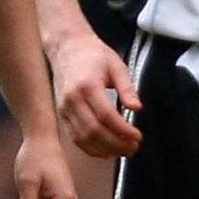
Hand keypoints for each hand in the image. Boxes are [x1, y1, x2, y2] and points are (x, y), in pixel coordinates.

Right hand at [51, 33, 141, 157]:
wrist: (67, 48)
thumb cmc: (91, 54)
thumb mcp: (116, 66)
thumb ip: (127, 88)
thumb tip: (137, 108)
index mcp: (87, 86)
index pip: (106, 116)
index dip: (123, 130)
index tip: (137, 136)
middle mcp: (72, 99)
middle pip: (94, 131)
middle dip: (116, 144)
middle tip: (133, 147)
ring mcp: (64, 109)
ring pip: (83, 138)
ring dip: (104, 149)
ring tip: (122, 150)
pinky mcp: (62, 114)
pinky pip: (75, 137)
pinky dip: (91, 148)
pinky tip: (105, 150)